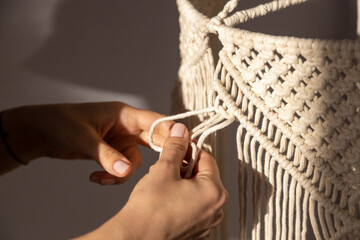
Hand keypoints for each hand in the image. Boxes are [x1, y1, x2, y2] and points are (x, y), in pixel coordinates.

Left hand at [1, 102, 171, 183]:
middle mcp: (127, 127)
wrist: (41, 132)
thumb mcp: (84, 138)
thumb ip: (107, 155)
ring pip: (136, 160)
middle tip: (162, 172)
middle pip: (153, 141)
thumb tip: (126, 170)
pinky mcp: (112, 153)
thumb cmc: (60, 123)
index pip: (157, 121)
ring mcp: (120, 140)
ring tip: (102, 178)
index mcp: (125, 115)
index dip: (171, 134)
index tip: (181, 149)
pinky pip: (123, 167)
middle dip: (156, 157)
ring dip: (123, 173)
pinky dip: (113, 176)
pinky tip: (95, 177)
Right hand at [85, 123, 227, 238]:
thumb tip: (181, 132)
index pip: (207, 158)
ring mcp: (206, 223)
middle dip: (184, 166)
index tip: (178, 144)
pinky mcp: (195, 231)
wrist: (135, 237)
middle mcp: (216, 210)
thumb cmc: (150, 208)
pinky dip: (181, 197)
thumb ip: (176, 147)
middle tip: (166, 163)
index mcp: (215, 192)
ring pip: (196, 190)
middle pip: (203, 175)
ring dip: (181, 181)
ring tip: (162, 180)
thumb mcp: (164, 168)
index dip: (190, 148)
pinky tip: (164, 196)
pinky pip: (192, 206)